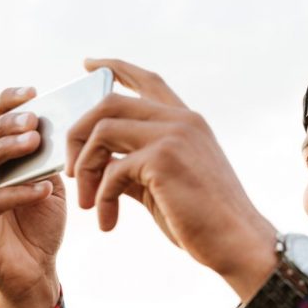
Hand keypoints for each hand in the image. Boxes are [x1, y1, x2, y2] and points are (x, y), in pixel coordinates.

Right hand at [0, 86, 65, 307]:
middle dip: (6, 123)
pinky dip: (18, 192)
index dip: (6, 103)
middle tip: (33, 117)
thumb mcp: (49, 185)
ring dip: (6, 149)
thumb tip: (63, 127)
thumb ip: (48, 160)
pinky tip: (43, 187)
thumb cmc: (40, 226)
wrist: (34, 274)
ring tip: (34, 141)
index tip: (32, 91)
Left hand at [67, 59, 277, 299]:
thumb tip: (100, 165)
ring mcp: (173, 136)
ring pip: (102, 130)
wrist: (237, 243)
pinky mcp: (163, 160)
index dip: (115, 67)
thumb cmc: (204, 221)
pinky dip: (101, 198)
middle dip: (78, 133)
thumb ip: (136, 166)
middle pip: (109, 102)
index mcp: (188, 121)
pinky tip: (107, 222)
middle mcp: (181, 120)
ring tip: (86, 203)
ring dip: (84, 168)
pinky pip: (111, 170)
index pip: (147, 80)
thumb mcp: (166, 184)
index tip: (88, 64)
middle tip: (71, 170)